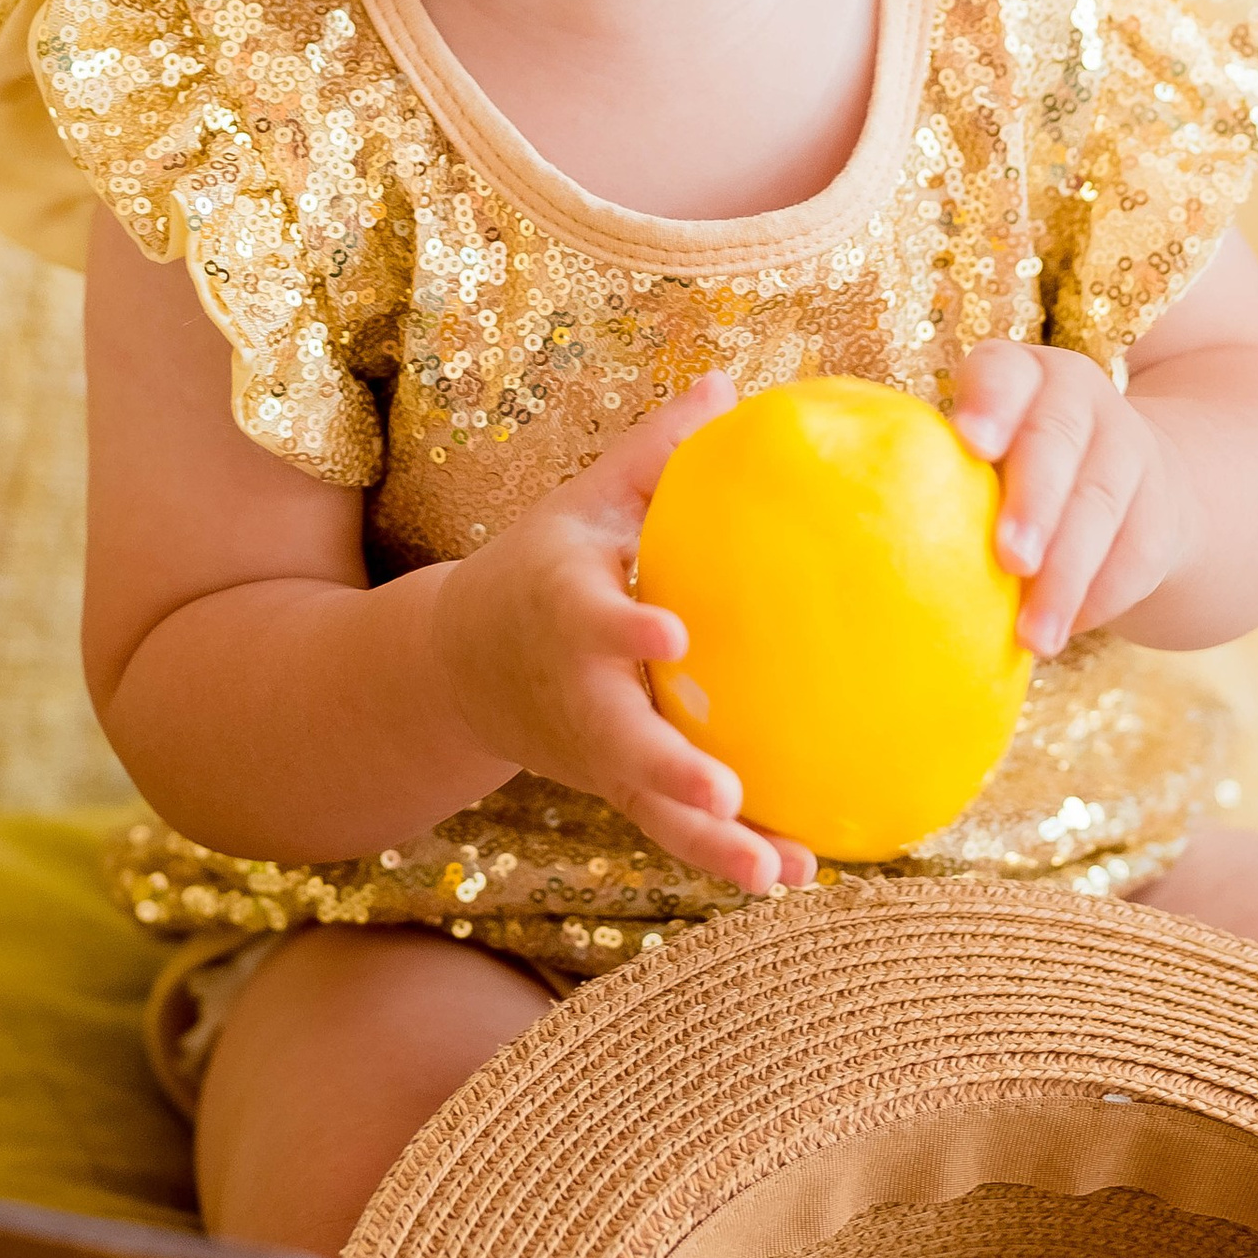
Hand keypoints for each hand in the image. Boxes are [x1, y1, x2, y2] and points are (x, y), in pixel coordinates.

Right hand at [427, 375, 816, 898]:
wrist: (459, 666)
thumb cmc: (544, 565)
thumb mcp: (582, 502)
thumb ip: (654, 451)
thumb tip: (727, 382)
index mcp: (562, 610)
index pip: (590, 621)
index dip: (625, 632)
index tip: (672, 635)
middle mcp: (575, 693)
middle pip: (620, 743)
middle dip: (669, 774)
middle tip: (726, 793)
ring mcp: (595, 753)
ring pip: (649, 808)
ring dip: (711, 848)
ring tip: (779, 874)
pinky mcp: (617, 790)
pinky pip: (672, 830)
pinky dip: (728, 856)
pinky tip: (799, 874)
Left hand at [949, 341, 1203, 658]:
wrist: (1127, 486)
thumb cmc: (1008, 472)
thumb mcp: (983, 451)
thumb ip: (934, 471)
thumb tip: (853, 527)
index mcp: (1018, 375)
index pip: (1005, 373)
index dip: (990, 402)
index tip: (970, 442)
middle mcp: (1077, 400)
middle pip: (1057, 440)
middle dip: (1035, 501)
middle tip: (1010, 559)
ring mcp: (1127, 450)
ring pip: (1100, 505)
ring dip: (1066, 573)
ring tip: (1034, 635)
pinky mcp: (1160, 511)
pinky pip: (1136, 553)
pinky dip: (1100, 596)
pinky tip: (1066, 630)